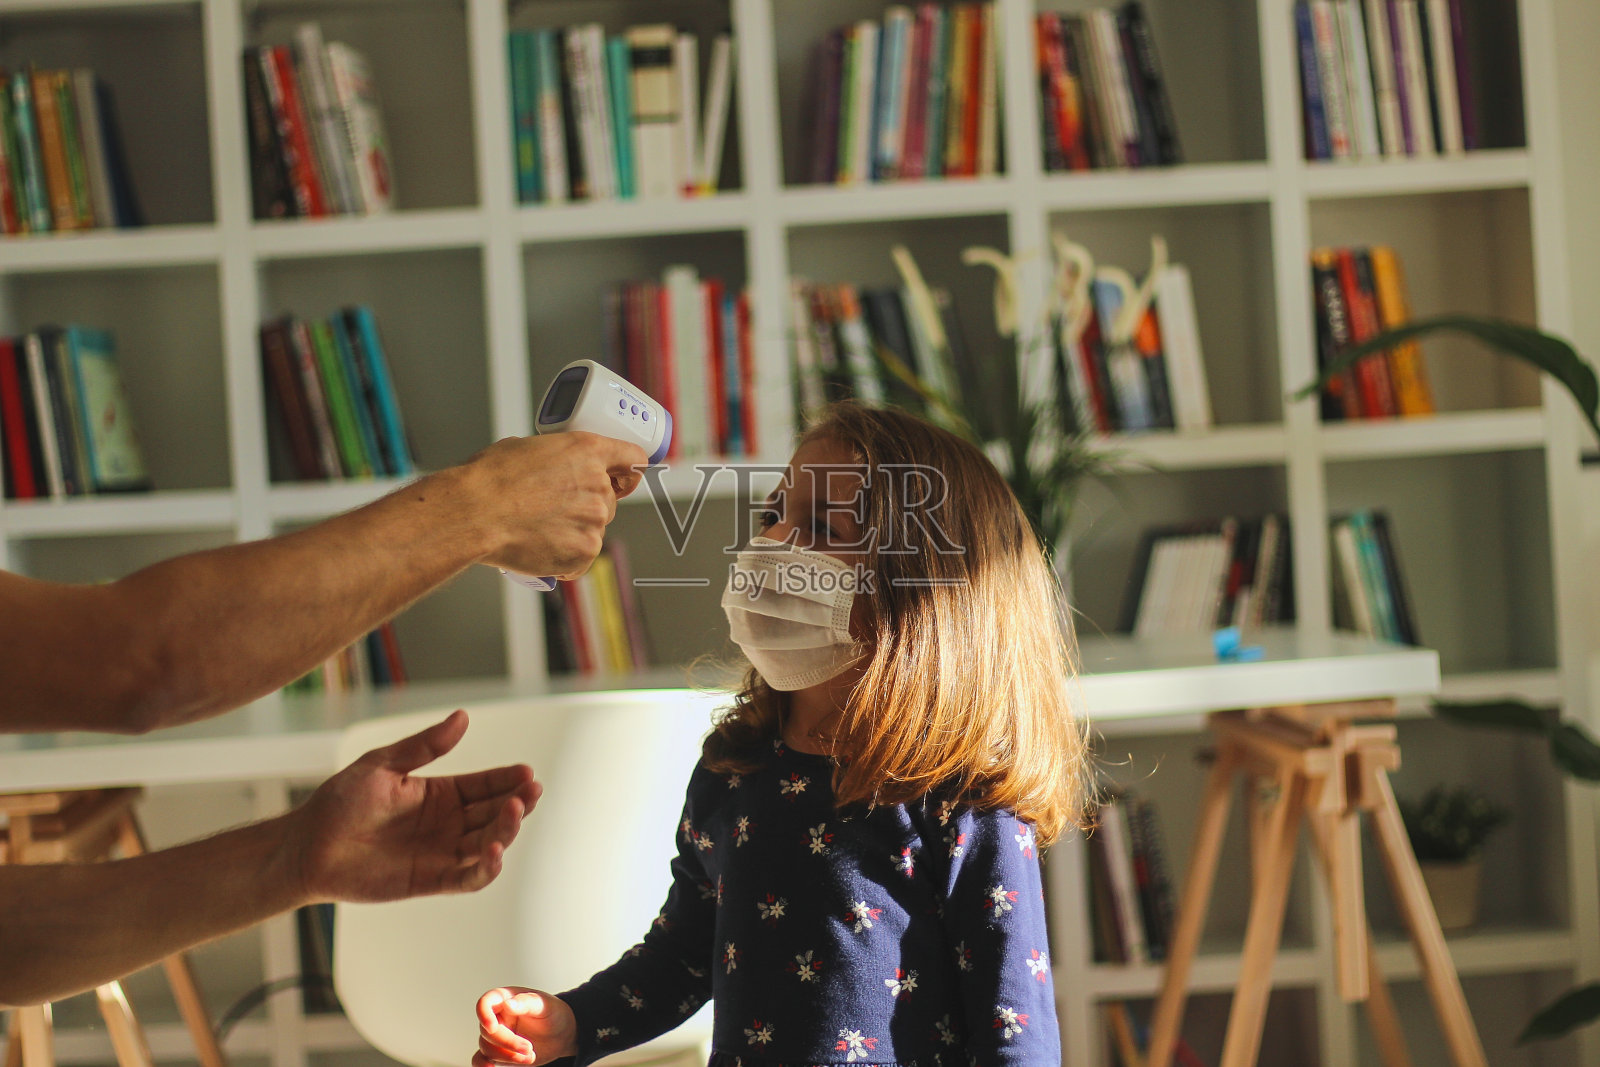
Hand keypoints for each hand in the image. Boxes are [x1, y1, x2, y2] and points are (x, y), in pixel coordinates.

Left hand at [280, 710, 539, 902]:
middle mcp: (447, 823)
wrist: (306, 847)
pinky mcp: (430, 880)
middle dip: (517, 803)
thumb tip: (462, 716)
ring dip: (506, 832)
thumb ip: (424, 746)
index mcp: (440, 793)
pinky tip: (494, 853)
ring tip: (513, 814)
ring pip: (488, 843)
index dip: (508, 779)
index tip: (527, 773)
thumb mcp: (382, 765)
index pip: (485, 785)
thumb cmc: (339, 803)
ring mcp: (441, 852)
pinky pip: (468, 878)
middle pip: (494, 813)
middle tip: (529, 792)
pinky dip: (486, 869)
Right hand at [465, 433, 648, 579]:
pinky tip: (540, 549)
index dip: (628, 471)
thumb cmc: (490, 479)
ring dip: (574, 533)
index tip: (624, 479)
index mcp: (587, 451)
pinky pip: (582, 558)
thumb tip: (555, 468)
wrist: (474, 513)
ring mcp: (595, 521)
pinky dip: (565, 559)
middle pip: (609, 500)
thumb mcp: (527, 448)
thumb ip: (557, 459)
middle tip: (554, 510)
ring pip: (594, 530)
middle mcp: (598, 485)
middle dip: (586, 506)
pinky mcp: (585, 552)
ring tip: (539, 530)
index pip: (632, 458)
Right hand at [474, 987, 576, 1066]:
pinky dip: (482, 1065)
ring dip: (507, 1056)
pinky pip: (480, 1059)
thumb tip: (508, 1003)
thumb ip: (526, 1002)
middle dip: (507, 1042)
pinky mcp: (498, 1053)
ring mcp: (496, 1036)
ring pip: (487, 1048)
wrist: (561, 1035)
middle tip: (529, 1048)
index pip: (485, 1003)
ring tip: (530, 1055)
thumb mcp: (545, 1004)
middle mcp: (497, 1017)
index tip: (493, 1027)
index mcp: (505, 999)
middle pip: (487, 1031)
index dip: (484, 1014)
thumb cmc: (553, 1014)